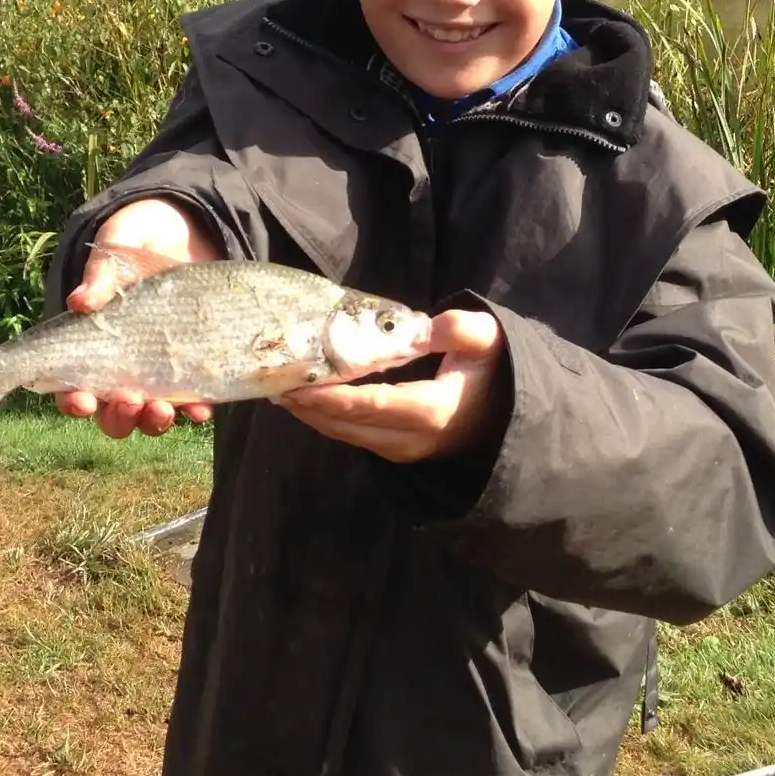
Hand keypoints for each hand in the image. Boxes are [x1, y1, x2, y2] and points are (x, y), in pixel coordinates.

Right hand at [57, 197, 223, 438]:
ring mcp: (161, 366)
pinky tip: (201, 408)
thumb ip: (101, 270)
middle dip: (118, 416)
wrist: (194, 226)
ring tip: (161, 410)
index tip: (80, 398)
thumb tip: (80, 301)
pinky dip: (194, 409)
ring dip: (153, 420)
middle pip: (112, 411)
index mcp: (93, 340)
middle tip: (129, 402)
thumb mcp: (119, 242)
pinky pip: (192, 399)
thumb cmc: (142, 235)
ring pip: (149, 413)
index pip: (73, 384)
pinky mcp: (196, 362)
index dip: (72, 399)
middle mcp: (124, 363)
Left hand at [275, 310, 503, 462]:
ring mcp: (401, 449)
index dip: (332, 397)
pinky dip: (326, 419)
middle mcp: (411, 439)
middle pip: (349, 425)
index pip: (372, 405)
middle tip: (274, 383)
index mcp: (431, 410)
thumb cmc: (487, 371)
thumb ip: (463, 330)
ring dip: (312, 415)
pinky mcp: (394, 450)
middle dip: (309, 406)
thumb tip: (433, 324)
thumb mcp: (486, 343)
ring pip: (346, 435)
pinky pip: (353, 437)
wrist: (500, 414)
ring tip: (280, 390)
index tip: (298, 385)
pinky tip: (306, 400)